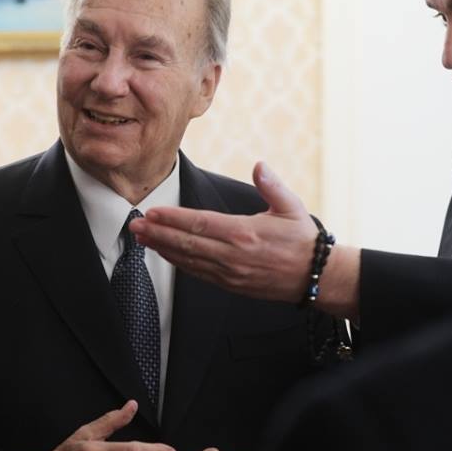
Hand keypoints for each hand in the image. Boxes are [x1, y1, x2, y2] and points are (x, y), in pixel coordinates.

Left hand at [130, 162, 360, 318]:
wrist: (317, 277)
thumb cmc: (303, 240)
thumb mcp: (291, 207)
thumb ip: (272, 186)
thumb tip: (259, 165)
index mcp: (245, 233)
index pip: (200, 224)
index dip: (173, 218)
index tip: (152, 212)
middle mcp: (233, 255)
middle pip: (187, 243)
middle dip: (157, 234)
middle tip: (134, 226)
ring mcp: (230, 273)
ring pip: (188, 260)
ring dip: (162, 249)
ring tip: (142, 239)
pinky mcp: (231, 284)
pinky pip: (198, 273)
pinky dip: (178, 263)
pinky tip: (164, 254)